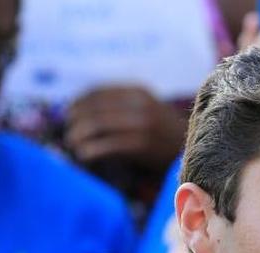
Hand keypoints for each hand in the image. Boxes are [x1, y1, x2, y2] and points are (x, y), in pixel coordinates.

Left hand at [64, 85, 187, 171]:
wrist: (191, 150)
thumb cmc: (163, 133)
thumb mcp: (146, 107)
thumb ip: (121, 104)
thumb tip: (83, 109)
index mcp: (137, 91)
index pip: (99, 90)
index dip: (79, 101)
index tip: (68, 112)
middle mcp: (139, 104)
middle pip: (95, 108)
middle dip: (76, 120)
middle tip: (68, 132)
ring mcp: (142, 124)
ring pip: (99, 125)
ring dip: (80, 135)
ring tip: (73, 144)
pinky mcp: (142, 144)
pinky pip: (109, 145)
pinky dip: (92, 150)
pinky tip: (84, 155)